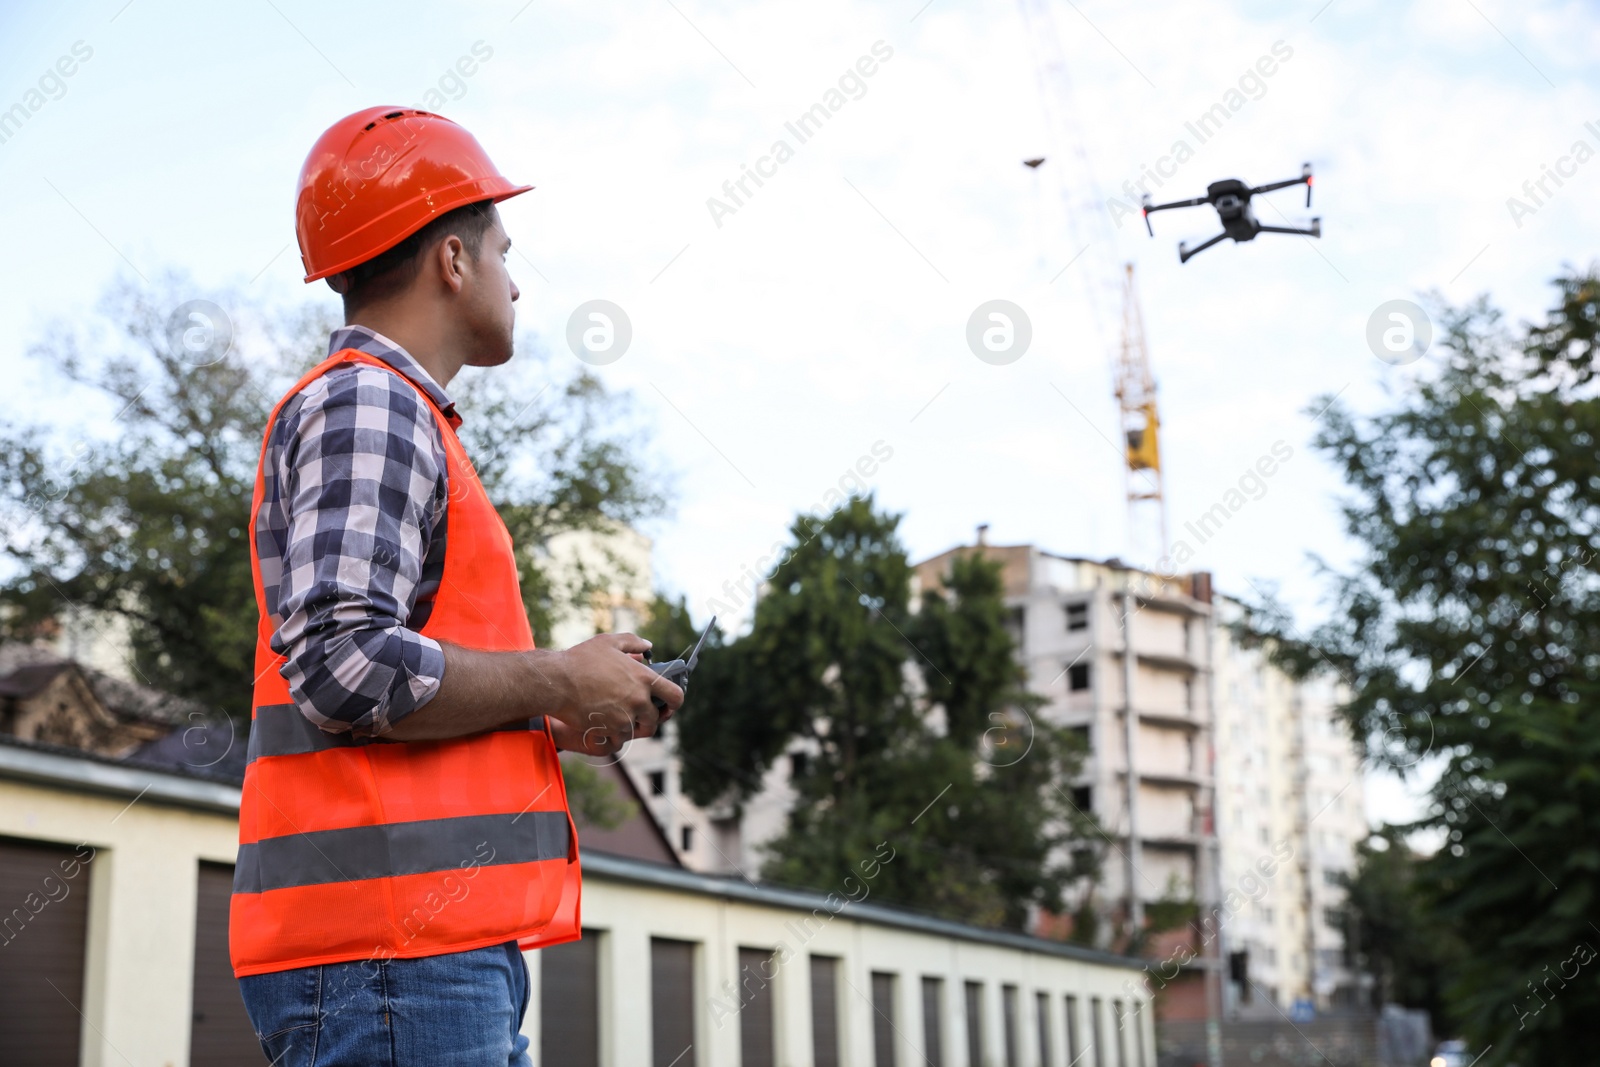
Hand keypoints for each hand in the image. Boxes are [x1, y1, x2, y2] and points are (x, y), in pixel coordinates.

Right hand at [554, 632, 682, 753]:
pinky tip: (604, 721)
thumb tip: (648, 647)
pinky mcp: (609, 731)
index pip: (676, 697)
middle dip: (650, 717)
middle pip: (656, 719)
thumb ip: (633, 642)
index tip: (669, 704)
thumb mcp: (608, 642)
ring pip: (637, 730)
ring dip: (632, 725)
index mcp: (644, 679)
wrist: (556, 683)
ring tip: (620, 715)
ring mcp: (624, 718)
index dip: (675, 702)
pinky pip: (620, 738)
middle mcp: (638, 701)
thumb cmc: (580, 660)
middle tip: (639, 711)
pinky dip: (615, 732)